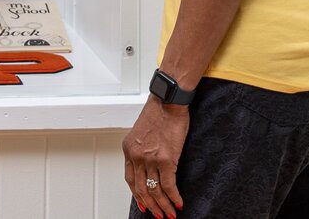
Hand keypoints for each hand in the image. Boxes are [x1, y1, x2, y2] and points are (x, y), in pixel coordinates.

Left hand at [123, 96, 188, 216]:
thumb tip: (148, 165)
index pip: (130, 180)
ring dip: (163, 206)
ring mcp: (150, 159)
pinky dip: (174, 197)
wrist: (168, 100)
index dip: (137, 195)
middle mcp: (136, 156)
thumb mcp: (141, 131)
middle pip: (141, 189)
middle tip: (159, 215)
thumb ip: (141, 148)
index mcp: (128, 149)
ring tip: (170, 214)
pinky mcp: (166, 159)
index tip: (144, 204)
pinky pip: (169, 185)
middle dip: (152, 206)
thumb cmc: (158, 112)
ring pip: (155, 190)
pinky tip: (179, 203)